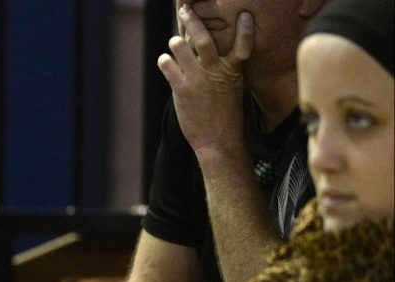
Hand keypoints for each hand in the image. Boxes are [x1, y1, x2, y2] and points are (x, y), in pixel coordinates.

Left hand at [157, 6, 253, 158]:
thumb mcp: (234, 90)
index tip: (245, 15)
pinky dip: (165, 61)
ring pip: (181, 48)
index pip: (243, 46)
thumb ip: (226, 72)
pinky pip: (168, 66)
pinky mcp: (181, 89)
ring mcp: (196, 79)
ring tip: (174, 42)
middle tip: (186, 11)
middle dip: (193, 22)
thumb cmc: (227, 116)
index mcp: (233, 71)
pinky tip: (165, 61)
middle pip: (204, 39)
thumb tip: (214, 58)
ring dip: (175, 42)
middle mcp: (215, 71)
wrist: (218, 140)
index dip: (244, 30)